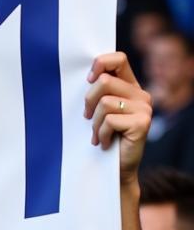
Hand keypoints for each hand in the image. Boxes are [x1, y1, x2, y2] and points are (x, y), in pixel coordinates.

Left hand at [84, 52, 151, 186]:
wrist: (115, 170)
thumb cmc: (103, 139)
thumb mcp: (98, 112)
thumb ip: (98, 93)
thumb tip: (85, 78)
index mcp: (130, 87)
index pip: (119, 59)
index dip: (100, 64)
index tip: (88, 81)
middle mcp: (141, 94)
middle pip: (104, 82)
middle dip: (88, 102)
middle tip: (88, 119)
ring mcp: (144, 108)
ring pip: (104, 103)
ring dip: (95, 123)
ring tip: (98, 135)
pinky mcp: (142, 123)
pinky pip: (110, 120)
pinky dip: (101, 134)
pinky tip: (105, 143)